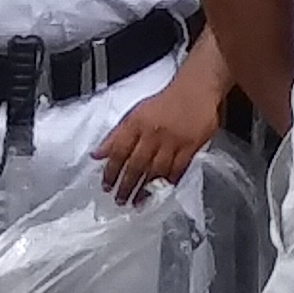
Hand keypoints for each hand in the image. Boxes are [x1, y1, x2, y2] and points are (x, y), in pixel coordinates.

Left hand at [92, 58, 225, 202]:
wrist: (196, 90)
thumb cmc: (165, 102)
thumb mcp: (135, 114)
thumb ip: (115, 135)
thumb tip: (97, 154)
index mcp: (136, 123)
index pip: (119, 151)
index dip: (111, 171)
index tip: (106, 185)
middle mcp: (153, 133)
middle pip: (136, 164)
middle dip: (126, 185)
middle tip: (120, 199)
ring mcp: (173, 141)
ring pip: (156, 170)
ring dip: (145, 189)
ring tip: (138, 202)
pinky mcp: (190, 147)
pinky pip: (177, 169)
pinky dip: (168, 182)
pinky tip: (160, 192)